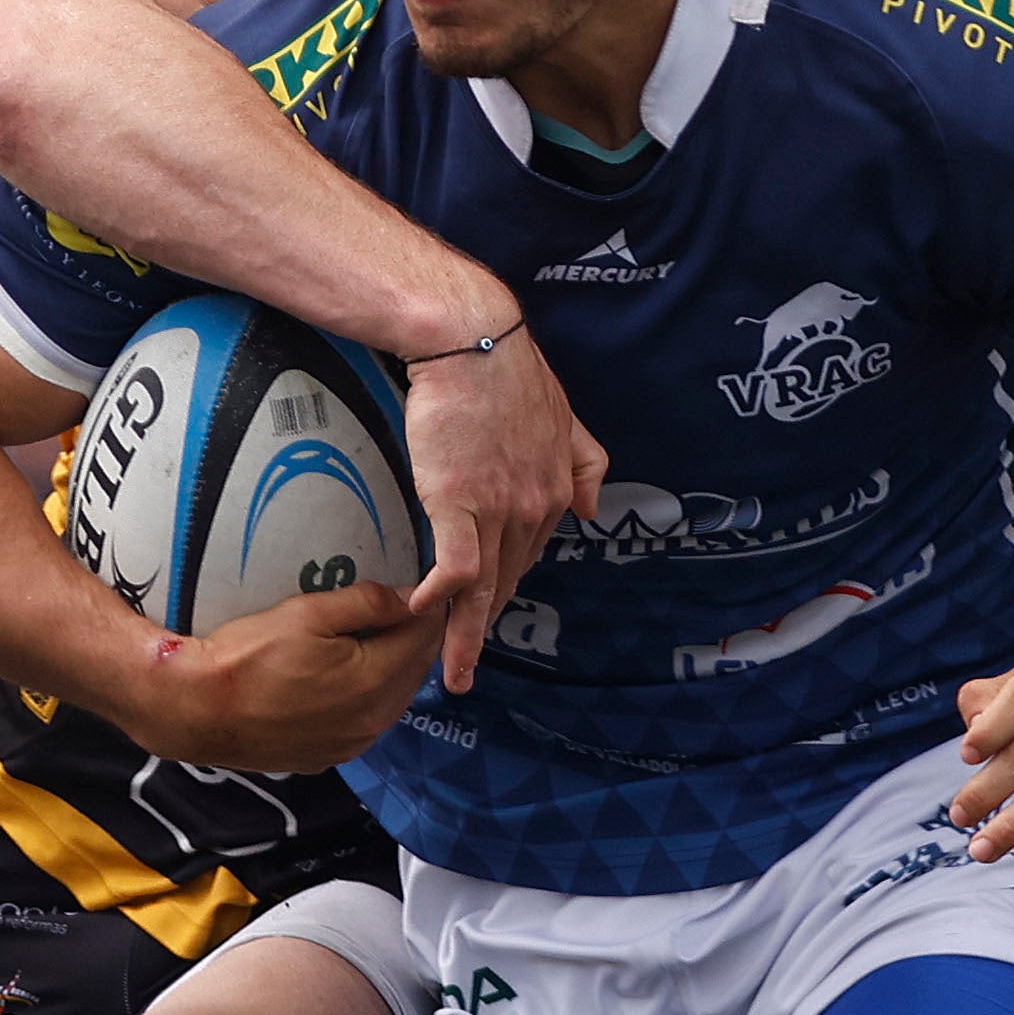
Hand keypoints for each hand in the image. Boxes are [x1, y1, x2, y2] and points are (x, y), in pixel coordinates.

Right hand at [130, 577, 446, 771]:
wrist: (195, 710)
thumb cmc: (246, 655)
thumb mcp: (307, 614)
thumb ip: (369, 603)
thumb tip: (413, 598)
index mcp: (374, 681)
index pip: (424, 637)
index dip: (426, 609)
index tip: (418, 589)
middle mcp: (373, 720)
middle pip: (415, 670)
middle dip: (414, 638)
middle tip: (400, 609)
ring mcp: (353, 745)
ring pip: (395, 698)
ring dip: (395, 668)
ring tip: (377, 639)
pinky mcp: (331, 758)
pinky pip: (368, 721)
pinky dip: (370, 697)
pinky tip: (350, 677)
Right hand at [403, 319, 606, 693]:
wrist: (472, 340)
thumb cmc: (508, 371)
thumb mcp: (565, 417)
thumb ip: (584, 462)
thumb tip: (592, 509)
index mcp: (557, 489)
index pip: (530, 552)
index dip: (508, 584)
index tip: (490, 611)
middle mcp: (535, 507)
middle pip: (508, 580)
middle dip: (487, 626)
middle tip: (468, 664)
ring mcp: (499, 508)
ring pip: (484, 587)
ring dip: (465, 635)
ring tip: (453, 674)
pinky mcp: (460, 502)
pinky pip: (455, 566)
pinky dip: (440, 597)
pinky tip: (421, 617)